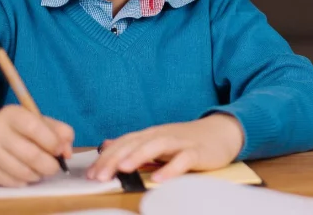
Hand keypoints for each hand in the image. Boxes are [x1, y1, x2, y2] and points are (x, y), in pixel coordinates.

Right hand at [0, 105, 74, 186]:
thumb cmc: (17, 131)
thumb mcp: (37, 122)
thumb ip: (58, 131)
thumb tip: (67, 151)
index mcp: (12, 115)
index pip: (34, 128)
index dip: (52, 141)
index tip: (60, 150)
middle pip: (30, 155)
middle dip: (49, 165)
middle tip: (55, 167)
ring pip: (22, 172)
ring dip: (38, 175)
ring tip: (41, 171)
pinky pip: (13, 182)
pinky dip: (26, 181)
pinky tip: (27, 174)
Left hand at [87, 113, 244, 183]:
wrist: (222, 132)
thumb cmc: (188, 141)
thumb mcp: (158, 140)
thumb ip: (134, 144)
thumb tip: (107, 145)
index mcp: (151, 134)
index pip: (124, 143)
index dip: (106, 157)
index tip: (90, 173)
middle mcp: (163, 135)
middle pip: (135, 143)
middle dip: (115, 159)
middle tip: (99, 176)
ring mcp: (180, 142)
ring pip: (156, 146)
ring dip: (138, 156)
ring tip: (123, 170)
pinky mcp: (197, 152)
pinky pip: (183, 159)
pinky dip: (171, 168)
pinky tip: (160, 179)